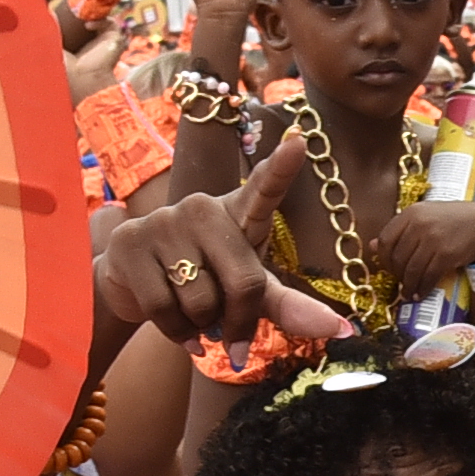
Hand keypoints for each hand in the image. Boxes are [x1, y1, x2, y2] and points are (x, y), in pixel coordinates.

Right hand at [95, 142, 354, 354]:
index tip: (300, 142)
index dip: (281, 167)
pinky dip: (177, 333)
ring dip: (203, 327)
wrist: (139, 284)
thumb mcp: (250, 289)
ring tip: (194, 313)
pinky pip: (164, 309)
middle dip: (239, 321)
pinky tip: (179, 328)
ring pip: (200, 302)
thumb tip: (344, 330)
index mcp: (241, 213)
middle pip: (242, 283)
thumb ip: (289, 306)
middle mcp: (204, 207)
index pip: (265, 188)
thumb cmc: (208, 281)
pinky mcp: (130, 243)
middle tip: (228, 327)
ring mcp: (165, 221)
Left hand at [366, 199, 474, 287]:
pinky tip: (421, 293)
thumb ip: (399, 230)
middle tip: (401, 283)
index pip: (385, 240)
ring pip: (411, 270)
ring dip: (408, 286)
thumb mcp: (423, 217)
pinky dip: (422, 288)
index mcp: (411, 213)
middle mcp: (420, 224)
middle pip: (398, 258)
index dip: (384, 259)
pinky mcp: (446, 254)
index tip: (390, 268)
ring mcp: (433, 239)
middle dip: (397, 275)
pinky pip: (428, 276)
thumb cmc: (450, 220)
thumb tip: (371, 246)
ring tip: (409, 293)